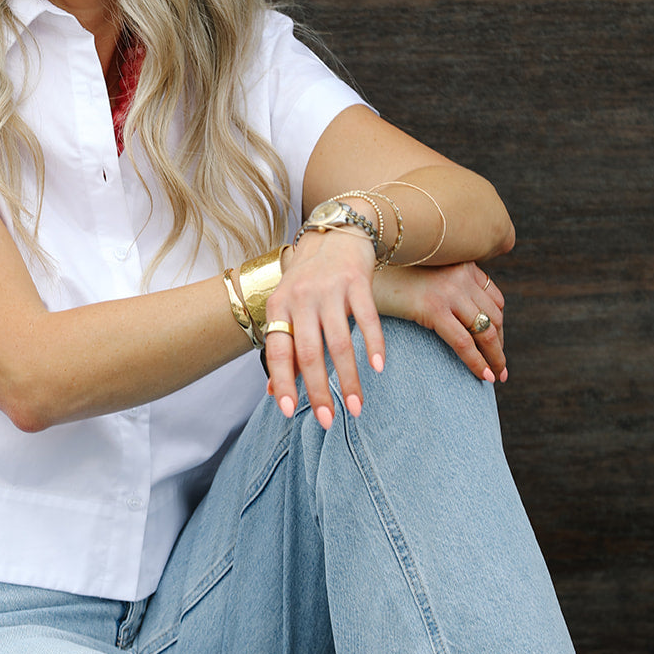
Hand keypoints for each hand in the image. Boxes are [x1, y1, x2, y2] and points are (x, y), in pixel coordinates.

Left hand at [262, 230, 384, 429]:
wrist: (335, 232)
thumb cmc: (309, 279)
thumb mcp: (289, 307)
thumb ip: (285, 350)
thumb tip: (274, 394)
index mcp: (280, 306)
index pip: (279, 351)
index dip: (282, 382)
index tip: (288, 412)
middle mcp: (302, 298)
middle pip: (310, 353)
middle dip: (319, 391)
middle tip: (329, 421)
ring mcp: (330, 290)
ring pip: (339, 342)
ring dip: (349, 379)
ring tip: (356, 407)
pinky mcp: (357, 282)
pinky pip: (367, 319)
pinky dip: (374, 345)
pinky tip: (378, 368)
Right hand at [371, 262, 505, 383]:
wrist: (358, 274)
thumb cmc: (388, 281)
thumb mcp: (425, 277)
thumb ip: (446, 288)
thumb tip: (462, 318)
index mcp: (462, 264)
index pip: (495, 300)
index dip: (499, 327)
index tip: (496, 346)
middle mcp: (460, 275)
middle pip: (494, 316)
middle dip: (499, 345)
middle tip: (500, 367)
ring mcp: (449, 291)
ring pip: (486, 331)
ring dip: (496, 357)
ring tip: (496, 375)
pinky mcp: (434, 308)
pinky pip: (465, 342)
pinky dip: (478, 362)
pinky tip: (485, 376)